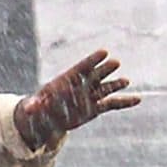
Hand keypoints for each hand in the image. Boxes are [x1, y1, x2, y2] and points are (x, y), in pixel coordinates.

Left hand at [15, 49, 140, 148]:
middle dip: (105, 69)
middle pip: (96, 75)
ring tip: (125, 81)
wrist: (50, 115)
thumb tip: (28, 109)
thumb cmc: (42, 104)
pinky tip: (138, 99)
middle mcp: (83, 85)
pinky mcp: (97, 107)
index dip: (93, 60)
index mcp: (69, 79)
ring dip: (115, 84)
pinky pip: (113, 104)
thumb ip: (34, 105)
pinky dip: (125, 102)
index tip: (104, 52)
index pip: (83, 67)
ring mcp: (91, 95)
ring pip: (106, 88)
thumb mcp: (35, 106)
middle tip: (115, 62)